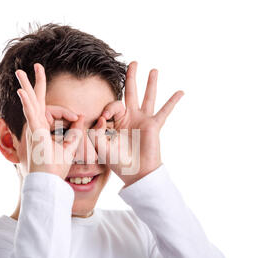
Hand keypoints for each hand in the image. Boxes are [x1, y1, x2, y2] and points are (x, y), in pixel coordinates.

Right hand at [15, 63, 84, 179]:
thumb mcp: (71, 146)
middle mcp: (37, 127)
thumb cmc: (57, 168)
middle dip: (36, 83)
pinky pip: (30, 115)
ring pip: (30, 103)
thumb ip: (76, 131)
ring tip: (20, 72)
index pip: (54, 111)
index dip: (67, 112)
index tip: (76, 118)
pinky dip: (27, 103)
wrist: (50, 182)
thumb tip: (81, 116)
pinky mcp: (34, 134)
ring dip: (26, 87)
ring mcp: (34, 129)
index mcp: (44, 129)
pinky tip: (23, 92)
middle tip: (35, 67)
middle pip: (36, 100)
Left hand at [89, 61, 183, 186]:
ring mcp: (143, 120)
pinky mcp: (154, 125)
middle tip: (133, 63)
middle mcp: (130, 118)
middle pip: (130, 92)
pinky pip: (165, 111)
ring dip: (151, 83)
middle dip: (131, 77)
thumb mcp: (101, 147)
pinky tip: (181, 91)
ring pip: (147, 97)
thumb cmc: (118, 163)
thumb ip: (96, 132)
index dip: (106, 110)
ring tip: (154, 70)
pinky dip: (172, 101)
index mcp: (116, 122)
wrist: (136, 173)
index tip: (103, 122)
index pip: (111, 106)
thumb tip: (101, 119)